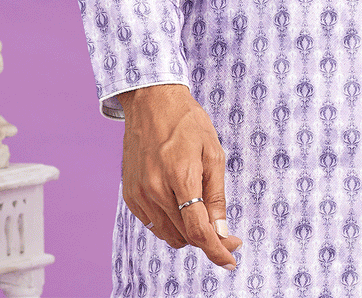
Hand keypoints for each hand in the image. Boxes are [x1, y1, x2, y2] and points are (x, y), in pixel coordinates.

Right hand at [117, 83, 242, 271]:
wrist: (152, 101)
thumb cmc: (187, 122)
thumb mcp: (213, 152)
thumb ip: (216, 195)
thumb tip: (221, 233)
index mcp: (180, 176)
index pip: (198, 230)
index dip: (217, 250)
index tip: (231, 259)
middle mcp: (155, 189)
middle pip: (185, 236)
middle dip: (208, 239)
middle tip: (224, 231)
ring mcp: (139, 194)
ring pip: (169, 235)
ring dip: (188, 233)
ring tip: (201, 212)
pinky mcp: (130, 195)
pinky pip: (153, 224)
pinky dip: (170, 223)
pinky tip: (179, 204)